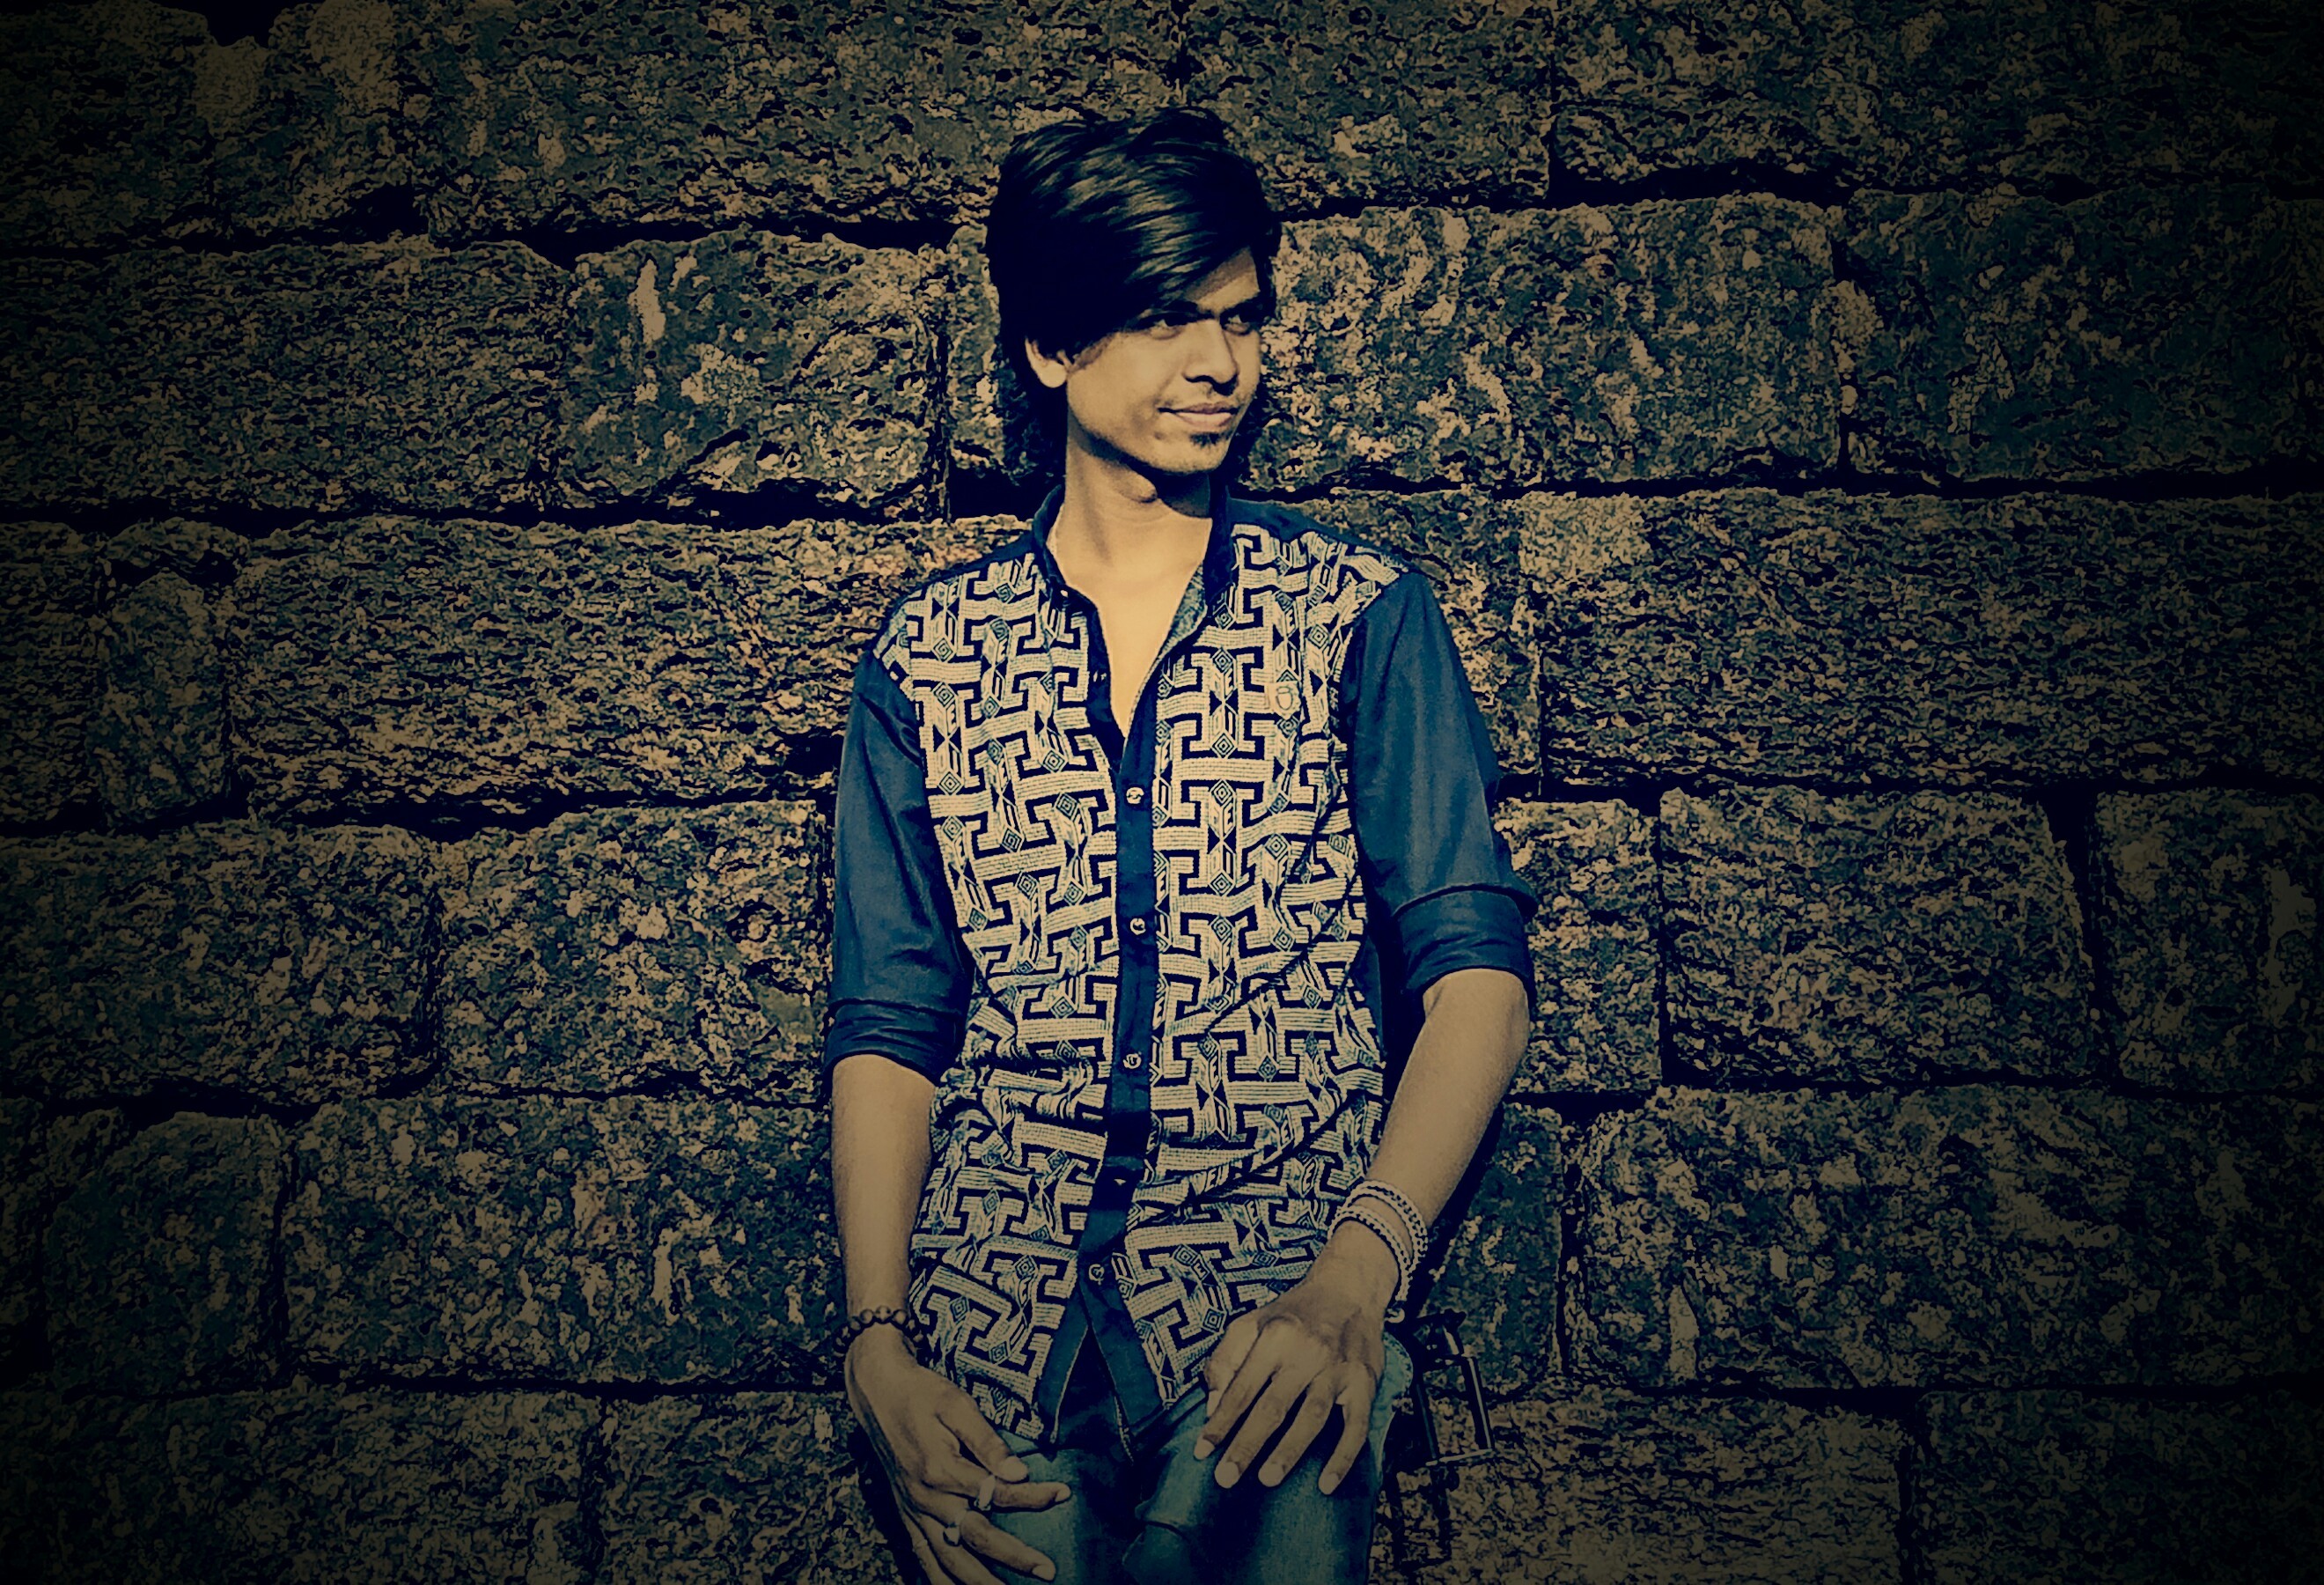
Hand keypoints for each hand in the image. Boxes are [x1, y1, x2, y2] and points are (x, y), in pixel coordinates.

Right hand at [845, 1326, 1071, 1583]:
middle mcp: (926, 1498)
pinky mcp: (905, 1516)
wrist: (877, 1392)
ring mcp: (913, 1511)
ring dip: (978, 1582)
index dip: (1033, 1497)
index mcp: (941, 1469)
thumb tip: (1018, 1473)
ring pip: (948, 1558)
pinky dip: (939, 1580)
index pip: (996, 1493)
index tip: (1063, 1494)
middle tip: (1047, 1571)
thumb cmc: (923, 1393)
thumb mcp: (956, 1404)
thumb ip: (986, 1441)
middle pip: (975, 1537)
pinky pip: (922, 1558)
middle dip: (1014, 1557)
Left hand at [1194, 1226, 1396, 1495]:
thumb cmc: (1293, 1313)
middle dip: (1247, 1444)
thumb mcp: (1251, 1323)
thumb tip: (1212, 1408)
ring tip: (1266, 1480)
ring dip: (1289, 1451)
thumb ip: (1226, 1361)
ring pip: (1312, 1417)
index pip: (1242, 1387)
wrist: (1349, 1288)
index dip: (1221, 1422)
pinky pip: (1356, 1426)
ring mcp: (1338, 1369)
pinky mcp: (1364, 1384)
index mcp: (1274, 1337)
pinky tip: (1327, 1484)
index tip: (1202, 1452)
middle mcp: (1307, 1352)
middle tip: (1225, 1478)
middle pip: (1273, 1406)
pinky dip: (1343, 1457)